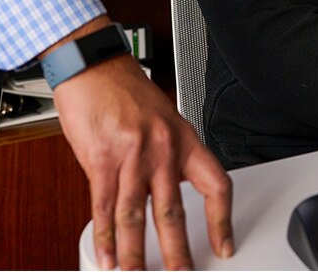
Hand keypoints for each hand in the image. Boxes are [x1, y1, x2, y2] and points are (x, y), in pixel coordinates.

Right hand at [52, 47, 232, 270]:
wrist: (94, 65)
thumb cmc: (124, 89)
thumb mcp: (160, 118)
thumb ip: (165, 155)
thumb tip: (163, 195)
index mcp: (183, 137)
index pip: (215, 184)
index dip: (222, 220)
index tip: (224, 246)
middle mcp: (162, 147)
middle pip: (174, 212)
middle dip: (176, 254)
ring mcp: (132, 154)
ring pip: (137, 217)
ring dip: (135, 255)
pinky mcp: (101, 158)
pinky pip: (105, 206)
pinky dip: (105, 237)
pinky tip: (107, 256)